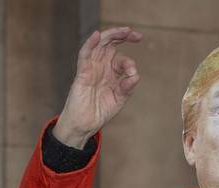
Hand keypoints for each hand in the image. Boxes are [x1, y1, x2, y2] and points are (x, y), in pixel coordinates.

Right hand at [52, 27, 142, 148]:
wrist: (84, 126)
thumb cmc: (99, 112)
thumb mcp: (119, 100)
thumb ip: (127, 87)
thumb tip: (136, 75)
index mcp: (110, 73)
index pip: (121, 58)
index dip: (129, 62)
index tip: (133, 74)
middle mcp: (101, 67)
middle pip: (110, 44)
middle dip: (123, 36)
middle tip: (135, 35)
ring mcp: (91, 68)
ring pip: (99, 45)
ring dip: (111, 35)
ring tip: (124, 30)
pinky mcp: (82, 73)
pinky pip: (84, 55)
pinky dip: (90, 44)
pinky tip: (97, 36)